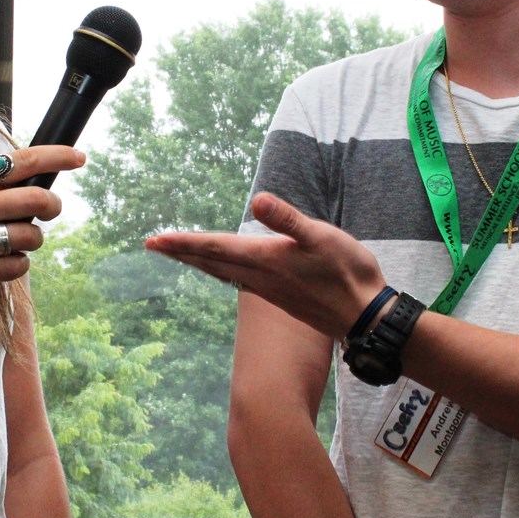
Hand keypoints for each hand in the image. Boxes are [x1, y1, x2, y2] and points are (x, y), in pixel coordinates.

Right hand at [0, 145, 84, 311]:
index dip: (55, 158)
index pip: (19, 162)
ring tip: (21, 238)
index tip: (79, 157)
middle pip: (33, 202)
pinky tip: (6, 259)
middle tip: (51, 210)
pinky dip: (20, 263)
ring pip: (29, 237)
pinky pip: (16, 267)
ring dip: (35, 238)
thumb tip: (28, 174)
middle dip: (52, 206)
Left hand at [144, 192, 386, 340]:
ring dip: (197, 262)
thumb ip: (288, 220)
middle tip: (152, 244)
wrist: (366, 317)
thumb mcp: (321, 237)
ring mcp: (268, 289)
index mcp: (265, 259)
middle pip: (210, 262)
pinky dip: (219, 272)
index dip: (183, 242)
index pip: (215, 248)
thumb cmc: (348, 273)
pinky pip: (237, 281)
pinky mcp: (279, 296)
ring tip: (178, 254)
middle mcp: (260, 277)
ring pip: (222, 273)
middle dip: (181, 252)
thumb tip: (258, 200)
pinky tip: (222, 271)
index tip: (154, 240)